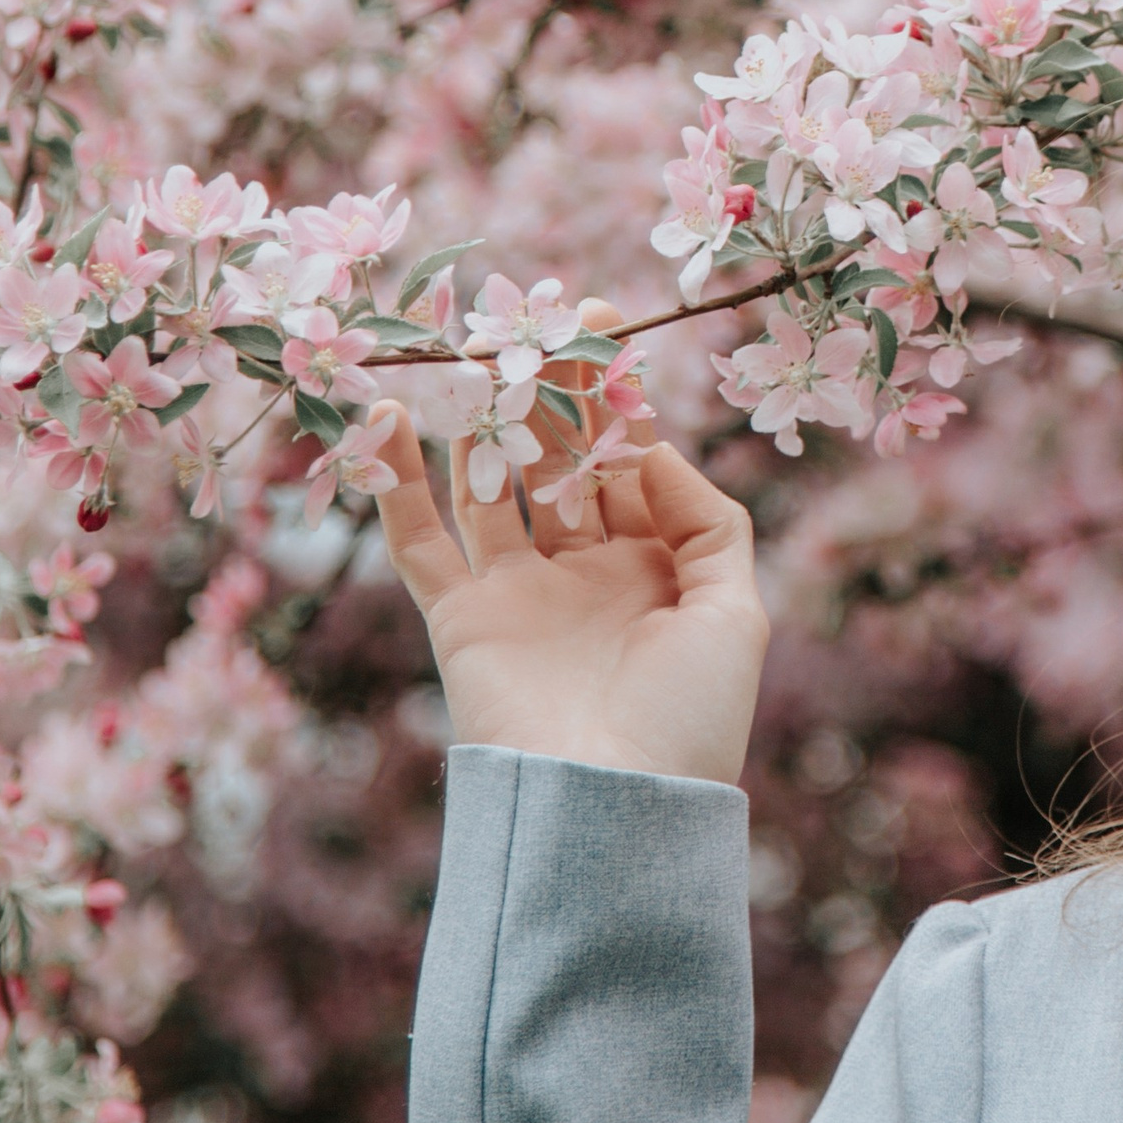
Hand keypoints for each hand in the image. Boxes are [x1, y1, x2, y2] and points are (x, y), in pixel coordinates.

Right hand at [373, 303, 769, 785]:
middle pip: (560, 456)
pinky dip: (394, 480)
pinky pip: (419, 538)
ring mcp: (518, 589)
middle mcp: (582, 569)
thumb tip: (654, 452)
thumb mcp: (735, 614)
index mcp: (652, 565)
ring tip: (474, 343)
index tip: (607, 328)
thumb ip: (708, 523)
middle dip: (554, 387)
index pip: (629, 459)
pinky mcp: (462, 617)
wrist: (611, 810)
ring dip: (484, 414)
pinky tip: (386, 416)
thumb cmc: (688, 721)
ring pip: (491, 480)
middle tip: (543, 312)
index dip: (618, 397)